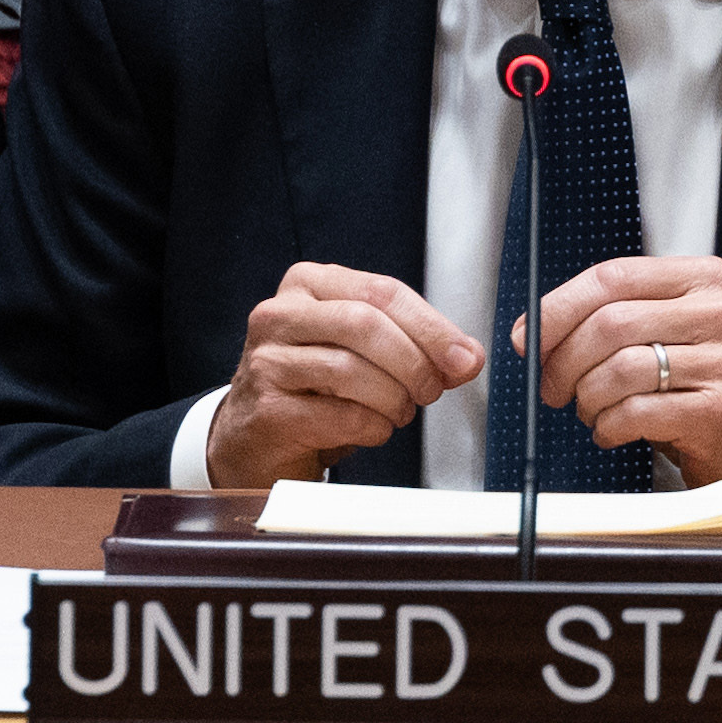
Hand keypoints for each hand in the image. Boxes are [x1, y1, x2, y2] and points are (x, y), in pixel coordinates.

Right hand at [208, 263, 481, 484]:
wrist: (255, 437)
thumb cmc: (313, 387)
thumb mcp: (363, 352)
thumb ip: (416, 346)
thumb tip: (466, 357)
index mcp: (308, 285)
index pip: (381, 291)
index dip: (431, 326)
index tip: (464, 357)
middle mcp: (279, 315)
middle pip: (365, 324)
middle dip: (414, 362)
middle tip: (432, 389)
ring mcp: (267, 362)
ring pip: (350, 370)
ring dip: (393, 398)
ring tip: (399, 410)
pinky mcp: (268, 411)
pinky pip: (340, 415)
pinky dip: (373, 427)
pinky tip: (373, 428)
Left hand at [522, 254, 721, 488]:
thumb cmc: (704, 385)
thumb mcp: (672, 332)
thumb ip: (616, 317)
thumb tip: (534, 330)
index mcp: (704, 279)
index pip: (613, 277)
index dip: (559, 308)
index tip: (529, 337)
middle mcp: (720, 312)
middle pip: (609, 324)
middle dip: (563, 361)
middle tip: (552, 388)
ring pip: (618, 369)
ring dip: (587, 398)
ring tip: (591, 410)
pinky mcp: (718, 411)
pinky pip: (635, 412)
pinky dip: (608, 426)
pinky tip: (613, 430)